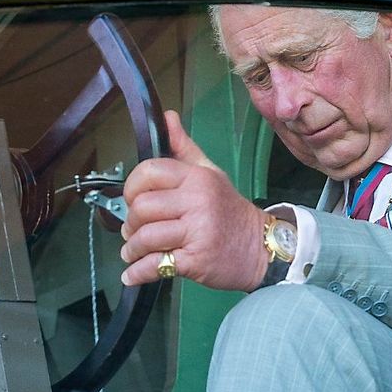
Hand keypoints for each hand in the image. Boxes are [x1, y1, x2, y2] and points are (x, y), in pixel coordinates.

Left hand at [120, 110, 268, 290]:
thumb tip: (166, 116)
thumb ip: (183, 148)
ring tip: (135, 252)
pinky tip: (132, 275)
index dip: (131, 188)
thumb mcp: (210, 173)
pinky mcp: (196, 260)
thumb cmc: (229, 211)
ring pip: (145, 237)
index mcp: (197, 178)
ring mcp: (197, 231)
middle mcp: (197, 201)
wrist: (261, 248)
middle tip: (134, 231)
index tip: (133, 200)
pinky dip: (138, 273)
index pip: (149, 172)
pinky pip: (156, 265)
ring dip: (132, 249)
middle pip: (142, 208)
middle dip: (130, 223)